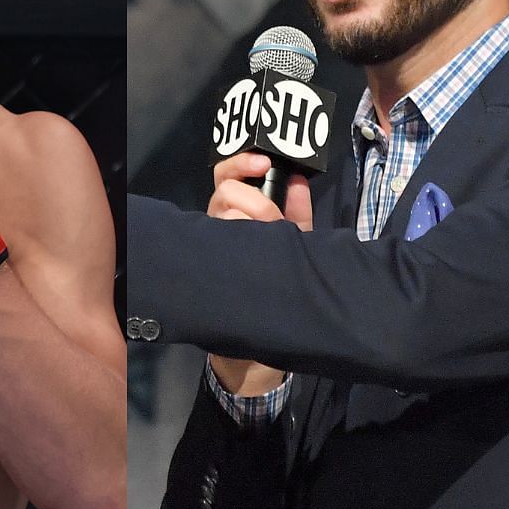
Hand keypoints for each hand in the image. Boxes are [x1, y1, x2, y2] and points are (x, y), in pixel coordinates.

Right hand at [205, 153, 306, 396]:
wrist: (262, 345)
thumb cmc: (278, 287)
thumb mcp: (296, 247)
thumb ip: (298, 215)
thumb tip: (300, 180)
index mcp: (237, 213)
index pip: (229, 176)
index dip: (243, 163)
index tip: (264, 163)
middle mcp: (219, 225)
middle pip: (224, 191)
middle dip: (254, 200)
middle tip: (273, 220)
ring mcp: (212, 249)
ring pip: (221, 215)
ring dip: (249, 223)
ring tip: (268, 244)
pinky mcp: (209, 273)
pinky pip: (217, 246)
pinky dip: (237, 244)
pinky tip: (252, 256)